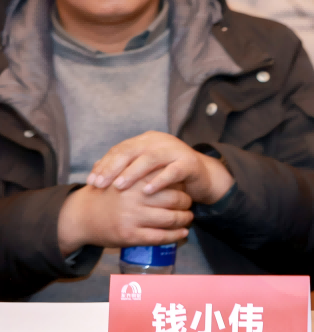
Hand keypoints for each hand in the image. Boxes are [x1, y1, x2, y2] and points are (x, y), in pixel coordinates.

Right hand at [57, 176, 191, 256]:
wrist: (81, 216)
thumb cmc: (107, 194)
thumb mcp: (123, 175)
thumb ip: (144, 171)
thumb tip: (172, 168)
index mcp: (134, 180)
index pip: (169, 179)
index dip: (181, 183)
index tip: (186, 185)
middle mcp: (134, 198)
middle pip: (174, 200)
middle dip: (186, 202)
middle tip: (190, 202)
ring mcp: (132, 218)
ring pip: (170, 219)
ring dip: (184, 219)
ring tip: (188, 217)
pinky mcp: (130, 236)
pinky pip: (160, 237)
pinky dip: (175, 236)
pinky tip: (183, 233)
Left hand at [87, 132, 233, 205]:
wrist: (202, 176)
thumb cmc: (168, 174)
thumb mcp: (145, 169)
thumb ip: (124, 167)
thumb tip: (94, 170)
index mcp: (147, 140)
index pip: (121, 149)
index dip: (105, 165)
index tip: (92, 182)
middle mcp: (160, 141)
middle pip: (132, 150)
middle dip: (113, 168)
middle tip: (101, 185)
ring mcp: (176, 150)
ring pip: (150, 158)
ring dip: (132, 173)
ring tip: (119, 187)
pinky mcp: (190, 163)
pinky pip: (173, 170)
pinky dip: (159, 180)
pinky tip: (147, 191)